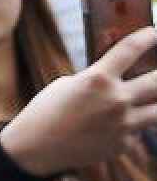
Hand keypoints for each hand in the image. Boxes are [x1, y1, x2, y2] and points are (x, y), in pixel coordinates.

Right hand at [0, 26, 156, 177]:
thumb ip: (95, 77)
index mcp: (98, 78)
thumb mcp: (67, 83)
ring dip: (156, 104)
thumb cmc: (47, 110)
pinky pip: (135, 132)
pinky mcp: (123, 144)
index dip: (146, 38)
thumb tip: (116, 70)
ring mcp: (123, 124)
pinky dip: (129, 128)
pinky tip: (111, 129)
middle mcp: (116, 99)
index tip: (153, 33)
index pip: (129, 50)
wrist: (36, 147)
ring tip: (151, 100)